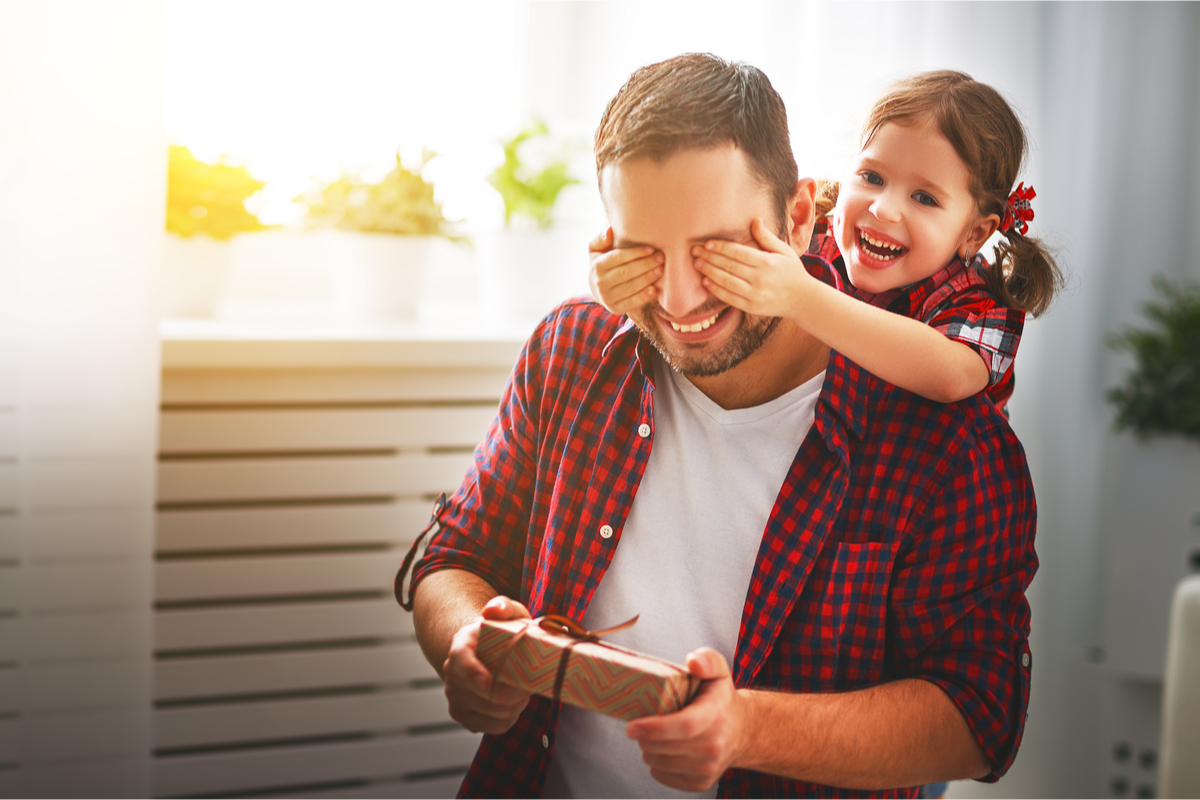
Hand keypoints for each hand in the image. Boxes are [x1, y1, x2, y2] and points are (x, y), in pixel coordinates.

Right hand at [442, 595, 533, 734]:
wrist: (487, 654)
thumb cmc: (501, 633)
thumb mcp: (508, 614)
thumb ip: (503, 606)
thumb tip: (492, 611)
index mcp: (460, 646)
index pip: (461, 662)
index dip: (474, 674)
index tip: (488, 681)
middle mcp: (452, 674)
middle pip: (487, 695)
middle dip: (516, 691)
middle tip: (529, 681)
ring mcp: (456, 698)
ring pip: (497, 713)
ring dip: (517, 704)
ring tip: (521, 688)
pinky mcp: (465, 718)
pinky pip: (497, 726)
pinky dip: (512, 717)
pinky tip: (514, 702)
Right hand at [588, 227, 662, 314]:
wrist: (597, 287)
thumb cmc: (602, 262)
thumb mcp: (596, 249)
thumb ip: (601, 238)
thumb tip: (610, 231)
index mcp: (596, 266)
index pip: (618, 257)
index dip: (636, 253)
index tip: (651, 249)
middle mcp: (599, 283)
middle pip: (626, 272)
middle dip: (646, 264)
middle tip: (661, 258)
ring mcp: (607, 298)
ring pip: (631, 287)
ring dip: (648, 278)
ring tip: (661, 270)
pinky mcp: (615, 309)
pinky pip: (631, 303)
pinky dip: (643, 297)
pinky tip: (654, 289)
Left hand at [626, 648, 748, 791]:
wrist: (741, 731)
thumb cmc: (721, 698)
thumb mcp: (719, 670)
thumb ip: (707, 660)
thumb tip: (693, 662)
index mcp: (716, 715)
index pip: (684, 726)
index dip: (655, 728)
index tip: (631, 727)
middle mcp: (714, 746)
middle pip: (666, 747)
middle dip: (645, 738)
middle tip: (638, 726)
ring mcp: (708, 768)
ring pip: (660, 763)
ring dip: (649, 750)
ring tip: (653, 736)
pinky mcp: (701, 783)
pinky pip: (664, 776)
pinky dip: (656, 764)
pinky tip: (663, 749)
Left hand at [693, 218, 816, 319]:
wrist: (801, 299)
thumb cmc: (791, 271)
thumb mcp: (784, 251)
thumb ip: (767, 237)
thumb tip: (755, 220)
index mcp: (768, 263)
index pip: (739, 253)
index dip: (721, 247)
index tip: (707, 243)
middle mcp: (760, 279)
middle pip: (729, 266)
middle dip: (710, 258)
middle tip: (694, 251)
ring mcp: (755, 295)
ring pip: (726, 282)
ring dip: (709, 272)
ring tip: (697, 264)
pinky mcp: (751, 307)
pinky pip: (729, 298)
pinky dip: (716, 289)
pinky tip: (706, 281)